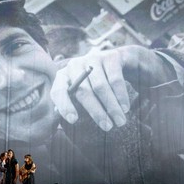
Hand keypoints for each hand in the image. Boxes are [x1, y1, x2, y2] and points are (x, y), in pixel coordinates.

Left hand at [50, 45, 175, 130]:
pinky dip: (121, 96)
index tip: (73, 120)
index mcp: (64, 76)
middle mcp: (75, 65)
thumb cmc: (96, 84)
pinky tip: (125, 108)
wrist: (119, 62)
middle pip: (82, 90)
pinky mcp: (111, 56)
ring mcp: (93, 58)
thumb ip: (76, 104)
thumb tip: (72, 121)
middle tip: (107, 127)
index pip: (58, 90)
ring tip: (120, 122)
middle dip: (96, 111)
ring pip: (100, 87)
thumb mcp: (84, 92)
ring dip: (112, 107)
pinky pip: (115, 80)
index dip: (64, 105)